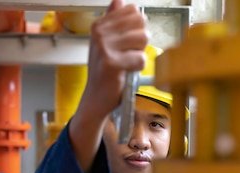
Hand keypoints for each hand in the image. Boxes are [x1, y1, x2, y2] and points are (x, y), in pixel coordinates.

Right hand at [80, 0, 148, 119]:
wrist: (96, 96)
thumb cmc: (104, 71)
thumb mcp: (106, 42)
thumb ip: (114, 20)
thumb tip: (119, 0)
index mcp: (99, 24)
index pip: (133, 11)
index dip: (136, 27)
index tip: (126, 41)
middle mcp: (100, 33)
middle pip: (141, 22)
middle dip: (140, 40)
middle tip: (127, 53)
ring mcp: (104, 47)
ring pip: (143, 38)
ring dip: (139, 53)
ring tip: (127, 62)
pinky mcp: (112, 63)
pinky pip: (140, 58)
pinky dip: (138, 67)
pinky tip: (127, 72)